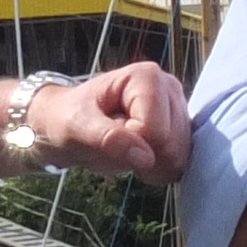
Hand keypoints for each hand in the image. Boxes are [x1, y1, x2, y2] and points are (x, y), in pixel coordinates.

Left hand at [33, 62, 191, 181]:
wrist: (66, 123)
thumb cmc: (68, 118)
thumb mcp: (77, 127)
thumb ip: (108, 139)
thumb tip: (145, 157)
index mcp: (147, 77)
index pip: (155, 130)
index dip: (131, 143)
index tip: (108, 134)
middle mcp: (169, 88)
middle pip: (171, 144)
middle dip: (142, 156)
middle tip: (114, 143)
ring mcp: (178, 108)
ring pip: (178, 156)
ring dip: (149, 164)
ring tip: (124, 147)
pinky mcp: (179, 128)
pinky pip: (179, 162)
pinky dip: (157, 168)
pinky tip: (138, 157)